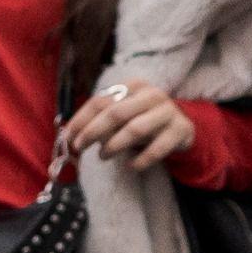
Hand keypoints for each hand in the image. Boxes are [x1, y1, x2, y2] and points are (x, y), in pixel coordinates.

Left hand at [60, 76, 197, 168]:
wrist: (182, 128)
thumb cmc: (144, 121)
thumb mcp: (124, 116)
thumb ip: (101, 120)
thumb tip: (72, 135)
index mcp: (133, 86)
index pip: (101, 101)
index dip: (81, 119)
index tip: (69, 137)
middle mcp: (151, 95)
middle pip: (116, 113)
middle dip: (93, 132)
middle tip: (80, 148)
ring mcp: (168, 112)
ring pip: (135, 129)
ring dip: (114, 145)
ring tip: (103, 157)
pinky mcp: (180, 130)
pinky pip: (157, 148)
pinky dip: (141, 160)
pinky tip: (131, 166)